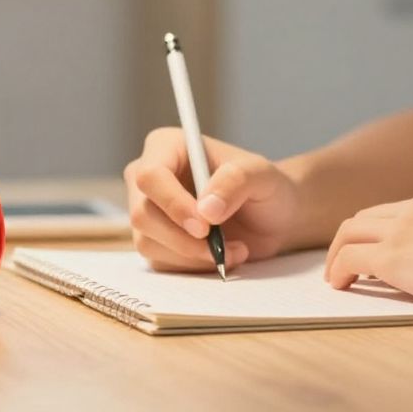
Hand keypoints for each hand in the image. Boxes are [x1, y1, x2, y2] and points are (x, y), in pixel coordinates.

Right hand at [124, 127, 300, 272]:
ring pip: (147, 242)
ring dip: (193, 255)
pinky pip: (160, 262)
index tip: (204, 226)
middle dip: (183, 238)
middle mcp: (149, 178)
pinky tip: (221, 255)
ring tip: (233, 249)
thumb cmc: (264, 186)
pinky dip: (193, 266)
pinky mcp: (154, 241)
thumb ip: (236, 181)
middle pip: (142, 214)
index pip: (150, 175)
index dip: (172, 203)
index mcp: (167, 147)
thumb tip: (206, 210)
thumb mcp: (261, 175)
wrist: (271, 218)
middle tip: (220, 247)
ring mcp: (148, 211)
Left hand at [324, 188, 412, 310]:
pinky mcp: (390, 256)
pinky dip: (338, 268)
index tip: (385, 243)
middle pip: (372, 214)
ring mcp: (402, 229)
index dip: (389, 227)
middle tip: (349, 256)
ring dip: (339, 250)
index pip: (405, 209)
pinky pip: (350, 256)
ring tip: (335, 273)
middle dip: (357, 234)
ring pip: (352, 230)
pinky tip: (338, 283)